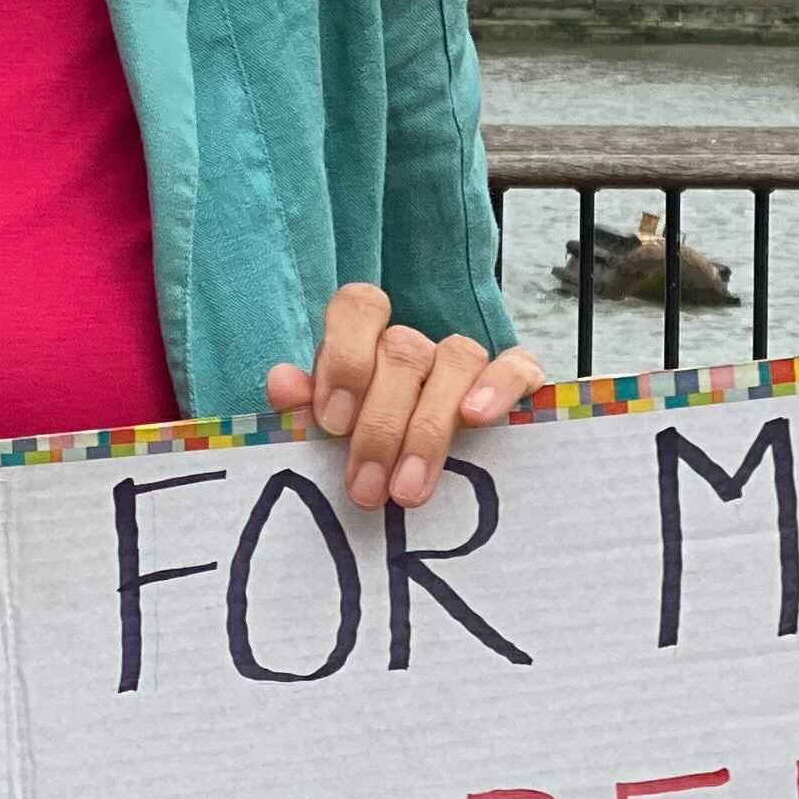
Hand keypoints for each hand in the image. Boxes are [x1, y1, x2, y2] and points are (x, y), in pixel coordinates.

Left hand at [266, 285, 543, 512]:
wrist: (435, 480)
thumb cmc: (370, 453)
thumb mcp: (335, 434)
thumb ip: (307, 407)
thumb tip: (282, 384)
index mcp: (366, 340)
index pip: (358, 306)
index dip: (344, 357)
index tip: (332, 423)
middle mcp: (416, 343)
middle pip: (403, 349)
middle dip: (380, 426)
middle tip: (365, 489)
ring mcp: (465, 357)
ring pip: (455, 359)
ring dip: (428, 430)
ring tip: (408, 491)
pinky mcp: (517, 378)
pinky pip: (516, 366)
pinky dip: (497, 387)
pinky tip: (476, 419)